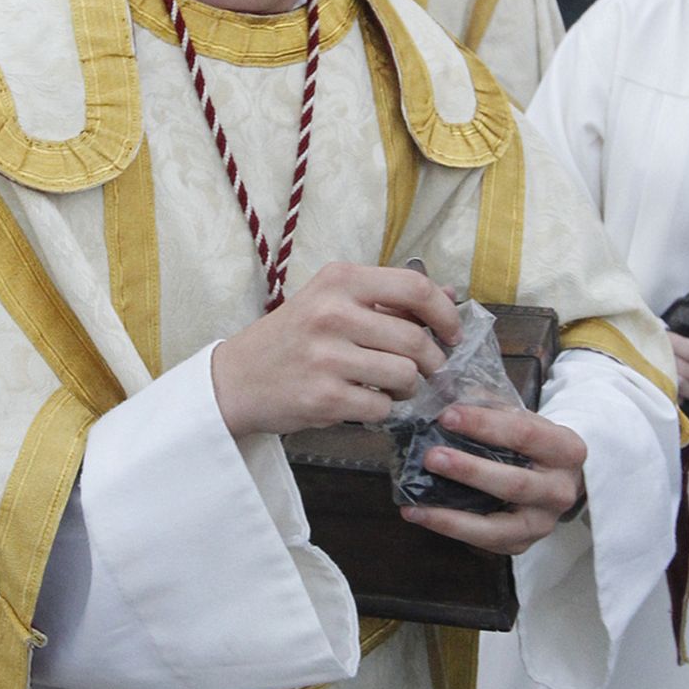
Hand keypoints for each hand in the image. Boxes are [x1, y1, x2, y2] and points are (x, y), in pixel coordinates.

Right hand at [212, 263, 461, 439]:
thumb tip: (450, 296)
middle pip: (415, 339)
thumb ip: (387, 299)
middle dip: (433, 361)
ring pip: (405, 375)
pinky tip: (366, 400)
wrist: (237, 379)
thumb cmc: (292, 338)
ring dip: (410, 387)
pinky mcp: (325, 397)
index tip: (451, 332)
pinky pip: (382, 406)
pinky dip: (383, 409)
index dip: (445, 313)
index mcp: (339, 280)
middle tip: (429, 370)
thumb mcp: (331, 301)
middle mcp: (332, 313)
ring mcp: (327, 357)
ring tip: (394, 386)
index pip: (415, 288)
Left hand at [399, 403, 587, 556]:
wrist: (558, 479)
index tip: (448, 415)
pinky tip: (419, 515)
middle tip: (431, 457)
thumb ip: (488, 403)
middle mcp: (560, 490)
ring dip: (453, 514)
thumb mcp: (520, 418)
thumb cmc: (532, 443)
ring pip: (498, 525)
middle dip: (470, 471)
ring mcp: (542, 522)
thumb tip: (441, 387)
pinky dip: (449, 528)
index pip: (525, 434)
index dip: (485, 424)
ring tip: (416, 502)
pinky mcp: (522, 544)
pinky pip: (483, 541)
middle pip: (514, 483)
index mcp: (566, 449)